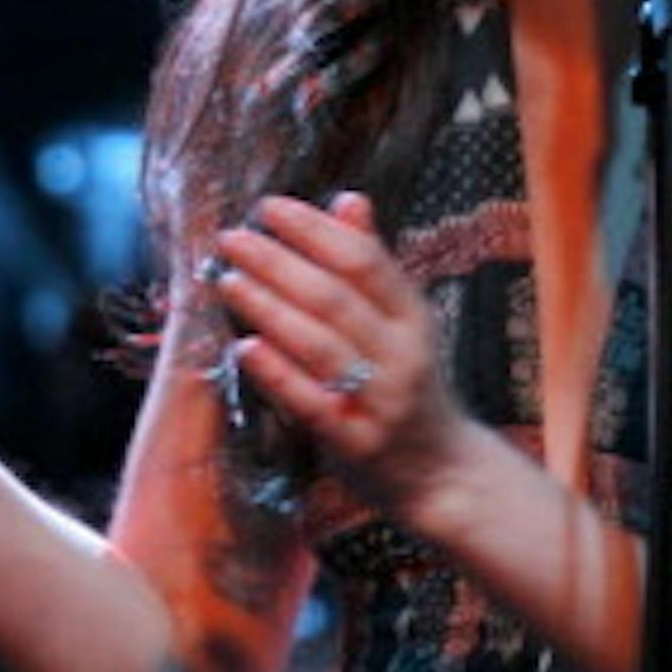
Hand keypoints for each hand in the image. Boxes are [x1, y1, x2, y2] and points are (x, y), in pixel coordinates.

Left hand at [213, 190, 474, 525]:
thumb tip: (348, 199)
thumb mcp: (405, 321)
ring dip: (268, 308)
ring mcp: (381, 400)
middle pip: (334, 298)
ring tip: (228, 280)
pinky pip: (311, 403)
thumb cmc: (411, 385)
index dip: (314, 229)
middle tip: (232, 238)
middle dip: (278, 262)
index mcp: (413, 316)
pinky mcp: (357, 442)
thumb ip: (373, 264)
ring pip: (319, 345)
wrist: (443, 472)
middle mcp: (402, 354)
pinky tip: (243, 347)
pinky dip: (277, 373)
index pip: (363, 260)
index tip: (269, 207)